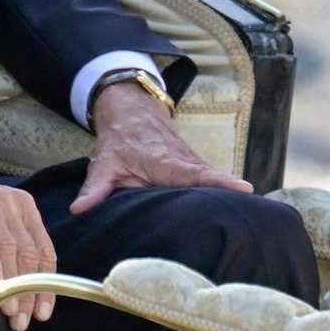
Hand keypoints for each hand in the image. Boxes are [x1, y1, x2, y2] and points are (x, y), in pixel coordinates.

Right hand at [0, 142, 56, 330]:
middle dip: (26, 291)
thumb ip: (9, 242)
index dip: (45, 285)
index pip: (43, 250)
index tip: (41, 312)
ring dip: (9, 282)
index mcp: (21, 205)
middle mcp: (6, 200)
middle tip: (21, 319)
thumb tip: (26, 289)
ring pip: (6, 246)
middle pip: (26, 253)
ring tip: (7, 308)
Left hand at [72, 82, 251, 213]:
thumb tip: (79, 209)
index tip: (244, 187)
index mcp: (165, 161)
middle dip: (230, 197)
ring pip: (214, 183)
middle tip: (250, 216)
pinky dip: (223, 194)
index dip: (219, 181)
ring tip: (250, 219)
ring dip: (229, 197)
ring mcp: (194, 163)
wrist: (132, 111)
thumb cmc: (120, 140)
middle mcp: (186, 161)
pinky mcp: (198, 168)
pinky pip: (212, 182)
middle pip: (212, 182)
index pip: (195, 173)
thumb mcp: (104, 163)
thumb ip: (95, 188)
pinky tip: (237, 213)